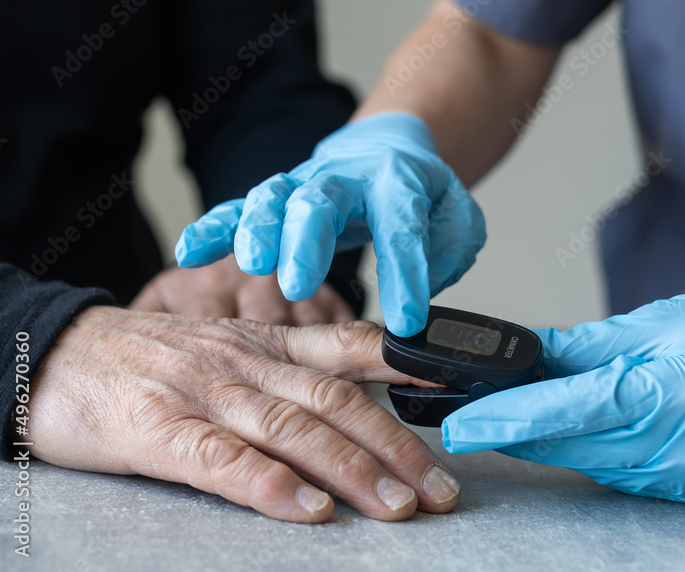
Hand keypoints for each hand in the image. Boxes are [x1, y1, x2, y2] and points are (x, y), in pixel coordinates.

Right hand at [29, 307, 461, 522]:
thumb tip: (352, 401)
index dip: (408, 363)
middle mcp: (245, 365)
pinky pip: (219, 460)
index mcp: (266, 346)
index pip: (351, 348)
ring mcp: (203, 395)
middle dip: (396, 446)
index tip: (460, 383)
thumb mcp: (230, 350)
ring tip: (396, 508)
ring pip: (291, 429)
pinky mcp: (156, 431)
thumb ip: (289, 371)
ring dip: (351, 469)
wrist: (55, 352)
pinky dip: (267, 484)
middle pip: (336, 402)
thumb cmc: (150, 359)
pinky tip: (306, 509)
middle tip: (440, 490)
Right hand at [174, 113, 486, 335]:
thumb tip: (427, 298)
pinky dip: (214, 228)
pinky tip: (192, 252)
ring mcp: (302, 187)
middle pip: (320, 202)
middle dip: (305, 241)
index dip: (405, 273)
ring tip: (252, 265)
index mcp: (397, 183)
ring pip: (272, 199)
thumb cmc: (419, 194)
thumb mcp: (456, 221)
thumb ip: (447, 254)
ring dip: (258, 232)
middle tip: (296, 282)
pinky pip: (237, 210)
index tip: (406, 319)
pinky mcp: (275, 202)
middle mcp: (343, 180)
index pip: (402, 226)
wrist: (386, 150)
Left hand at [441, 293, 684, 505]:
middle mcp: (684, 443)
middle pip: (573, 446)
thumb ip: (579, 348)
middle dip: (526, 429)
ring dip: (569, 438)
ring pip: (595, 465)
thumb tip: (518, 359)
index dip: (506, 419)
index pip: (568, 410)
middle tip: (487, 410)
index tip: (458, 425)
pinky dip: (608, 452)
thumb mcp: (652, 322)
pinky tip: (617, 424)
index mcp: (671, 388)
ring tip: (573, 403)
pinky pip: (627, 477)